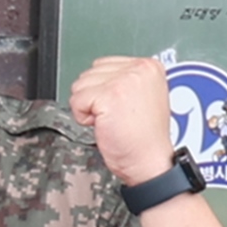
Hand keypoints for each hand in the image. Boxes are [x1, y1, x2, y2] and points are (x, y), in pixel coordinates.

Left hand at [64, 52, 183, 189]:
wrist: (150, 161)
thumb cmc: (144, 137)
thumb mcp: (144, 96)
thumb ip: (125, 79)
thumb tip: (99, 74)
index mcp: (149, 67)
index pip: (103, 65)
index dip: (103, 90)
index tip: (120, 106)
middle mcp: (139, 69)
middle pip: (89, 74)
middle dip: (95, 98)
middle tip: (117, 116)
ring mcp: (124, 81)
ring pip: (80, 86)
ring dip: (89, 107)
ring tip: (112, 119)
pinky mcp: (109, 95)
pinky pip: (76, 101)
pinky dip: (83, 117)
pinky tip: (104, 124)